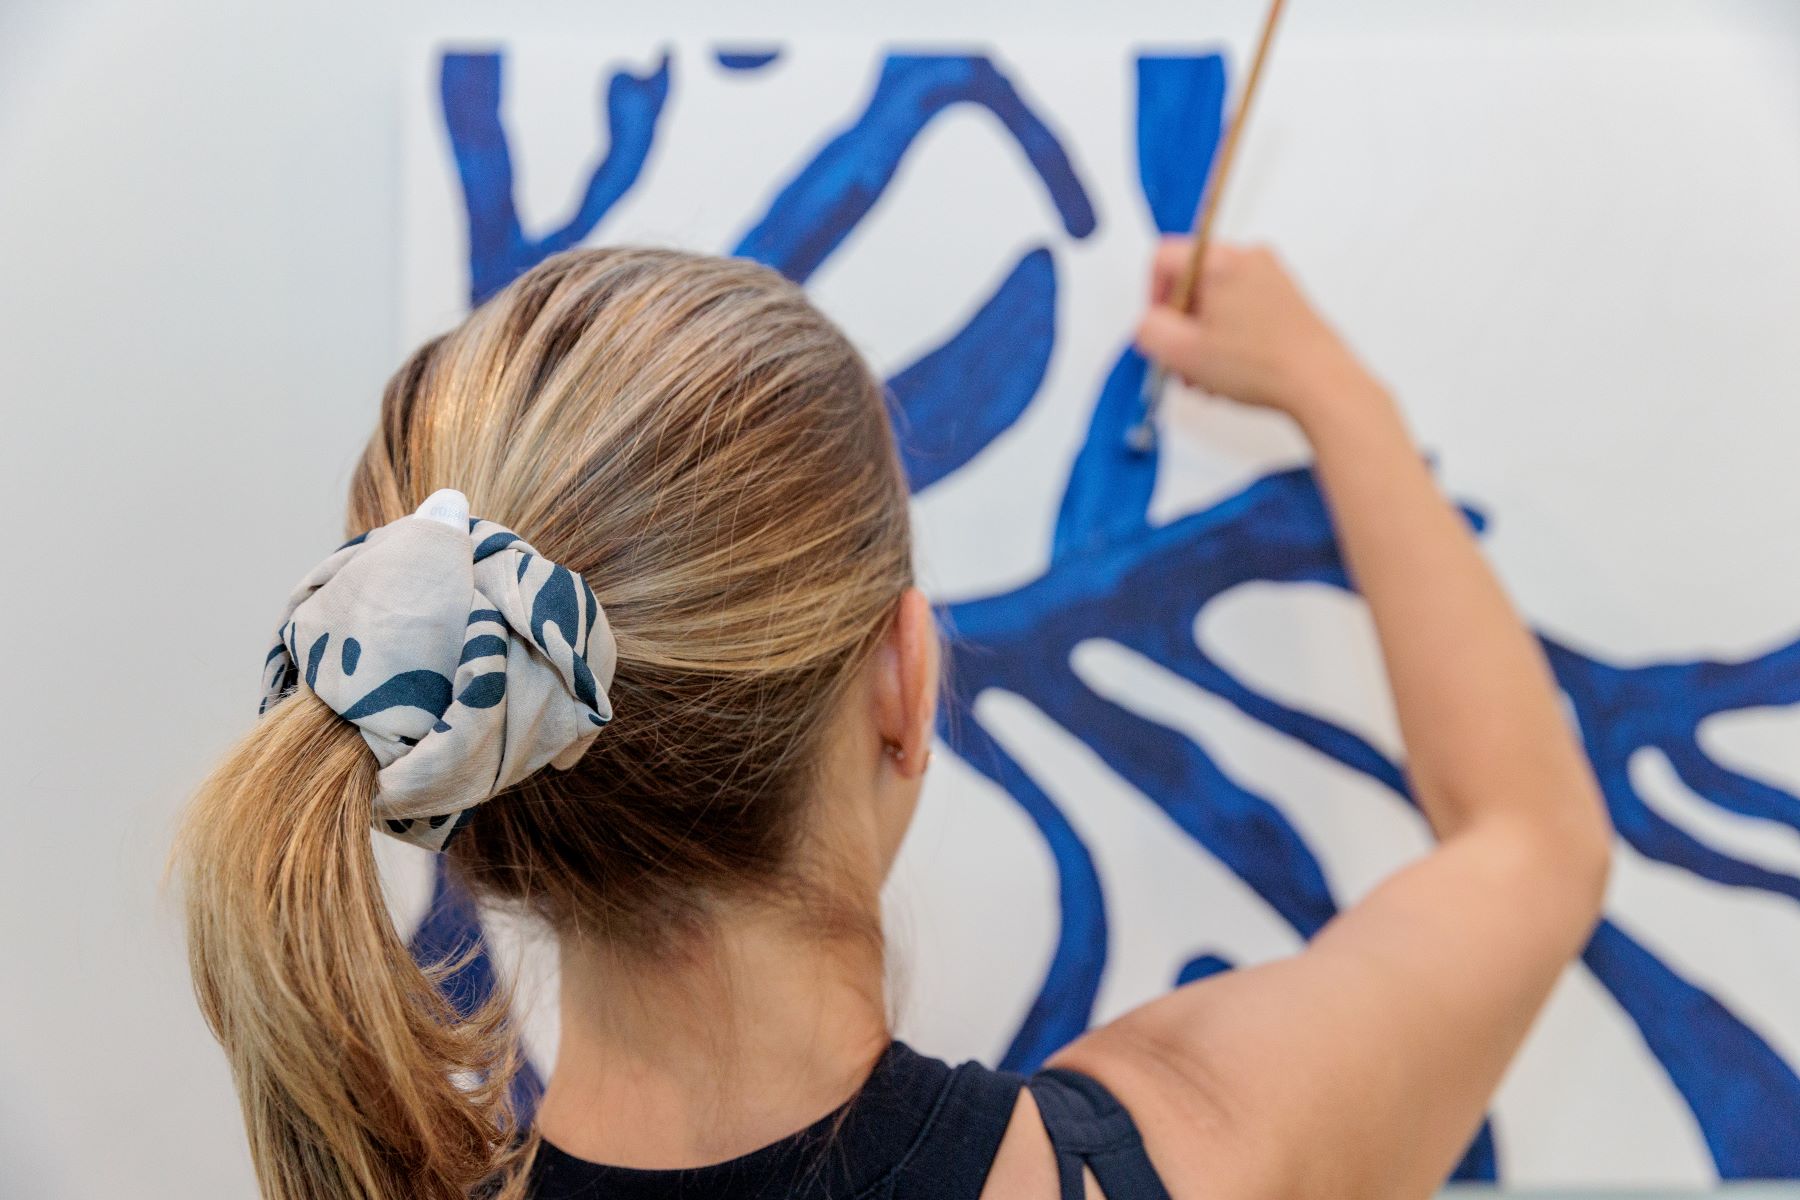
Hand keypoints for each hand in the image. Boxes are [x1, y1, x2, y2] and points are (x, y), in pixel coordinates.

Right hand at [1134, 239, 1377, 426]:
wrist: (1321, 383)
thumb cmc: (1262, 365)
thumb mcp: (1184, 352)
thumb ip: (1149, 330)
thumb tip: (1147, 324)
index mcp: (1221, 260)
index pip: (1163, 259)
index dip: (1151, 299)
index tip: (1159, 330)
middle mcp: (1249, 259)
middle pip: (1190, 281)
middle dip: (1180, 325)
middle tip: (1181, 361)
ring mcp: (1271, 278)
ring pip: (1215, 299)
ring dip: (1202, 337)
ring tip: (1205, 376)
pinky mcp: (1286, 299)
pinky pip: (1240, 309)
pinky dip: (1227, 336)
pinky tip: (1229, 371)